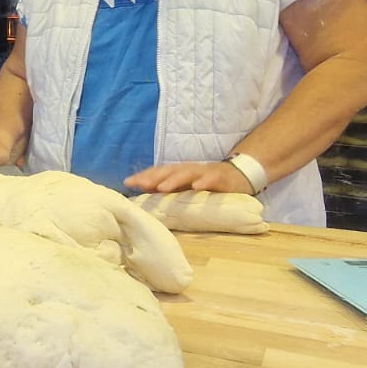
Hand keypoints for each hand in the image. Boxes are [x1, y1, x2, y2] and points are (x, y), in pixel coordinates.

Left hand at [125, 160, 256, 195]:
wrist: (239, 176)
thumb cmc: (208, 185)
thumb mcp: (187, 189)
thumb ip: (169, 191)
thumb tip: (145, 197)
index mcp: (179, 173)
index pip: (158, 172)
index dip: (144, 176)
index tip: (128, 183)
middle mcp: (189, 170)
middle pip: (169, 171)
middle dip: (154, 177)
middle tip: (141, 184)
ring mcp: (205, 173)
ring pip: (187, 173)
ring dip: (174, 180)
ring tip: (162, 187)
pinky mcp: (221, 178)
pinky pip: (212, 179)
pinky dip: (204, 182)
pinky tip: (197, 186)